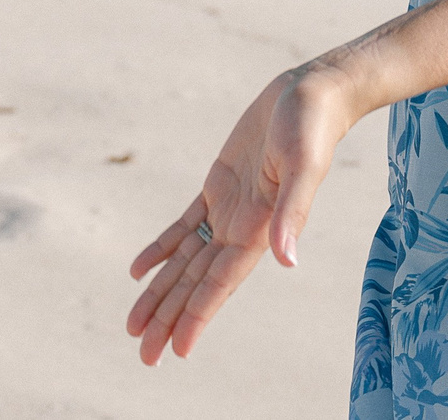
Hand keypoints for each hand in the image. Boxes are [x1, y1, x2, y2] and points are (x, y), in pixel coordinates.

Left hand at [125, 64, 357, 364]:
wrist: (313, 94)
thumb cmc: (312, 128)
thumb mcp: (303, 166)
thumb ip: (292, 212)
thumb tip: (287, 259)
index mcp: (261, 229)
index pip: (221, 282)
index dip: (198, 315)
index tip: (176, 349)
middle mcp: (243, 227)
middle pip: (198, 281)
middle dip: (170, 315)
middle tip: (143, 353)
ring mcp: (229, 208)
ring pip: (187, 259)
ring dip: (161, 291)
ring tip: (134, 323)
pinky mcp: (219, 185)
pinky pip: (185, 226)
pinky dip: (162, 248)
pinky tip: (139, 270)